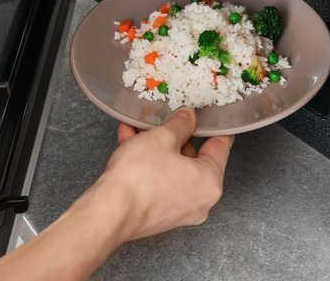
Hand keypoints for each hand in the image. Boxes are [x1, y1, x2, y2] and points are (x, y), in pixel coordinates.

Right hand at [106, 107, 234, 240]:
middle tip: (164, 119)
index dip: (213, 125)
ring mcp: (179, 210)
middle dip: (176, 136)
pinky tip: (129, 142)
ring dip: (157, 147)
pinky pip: (159, 181)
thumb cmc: (139, 177)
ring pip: (172, 168)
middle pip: (194, 158)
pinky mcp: (159, 214)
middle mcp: (200, 200)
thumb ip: (180, 124)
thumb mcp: (162, 137)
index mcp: (210, 181)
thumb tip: (187, 118)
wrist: (109, 212)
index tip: (209, 115)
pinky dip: (148, 163)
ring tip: (138, 128)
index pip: (221, 146)